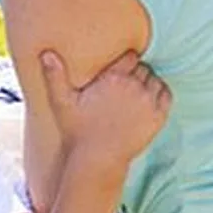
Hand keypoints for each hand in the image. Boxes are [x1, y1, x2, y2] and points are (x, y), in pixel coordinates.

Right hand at [39, 50, 170, 167]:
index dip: (125, 61)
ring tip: (134, 92)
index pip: (130, 56)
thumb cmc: (78, 130)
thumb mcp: (61, 101)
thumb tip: (46, 53)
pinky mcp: (158, 117)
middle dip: (134, 72)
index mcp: (113, 78)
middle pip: (142, 67)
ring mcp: (148, 102)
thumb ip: (54, 75)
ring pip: (154, 79)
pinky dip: (160, 92)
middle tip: (123, 84)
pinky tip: (148, 99)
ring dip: (147, 82)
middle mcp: (134, 86)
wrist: (97, 159)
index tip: (118, 69)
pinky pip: (166, 94)